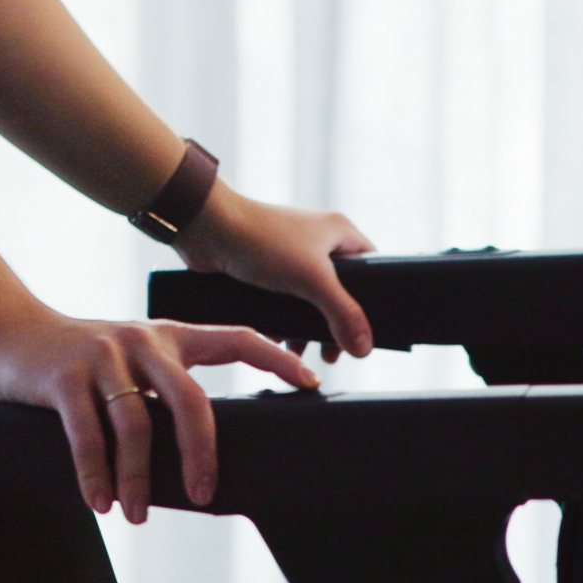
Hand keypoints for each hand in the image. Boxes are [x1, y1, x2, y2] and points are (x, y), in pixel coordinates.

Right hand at [0, 310, 319, 521]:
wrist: (10, 331)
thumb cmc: (78, 359)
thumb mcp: (128, 360)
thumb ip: (160, 390)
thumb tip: (196, 455)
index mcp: (169, 337)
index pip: (235, 337)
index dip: (275, 357)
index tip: (309, 383)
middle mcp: (143, 341)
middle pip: (189, 399)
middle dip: (201, 453)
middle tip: (204, 494)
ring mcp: (103, 356)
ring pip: (136, 424)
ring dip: (136, 478)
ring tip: (135, 513)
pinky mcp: (65, 376)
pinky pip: (87, 432)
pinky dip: (94, 473)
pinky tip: (99, 500)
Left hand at [174, 188, 378, 359]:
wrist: (206, 229)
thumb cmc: (262, 240)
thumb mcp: (312, 280)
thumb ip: (343, 314)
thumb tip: (365, 348)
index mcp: (339, 231)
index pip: (373, 266)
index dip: (375, 298)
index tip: (371, 331)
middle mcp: (318, 240)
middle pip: (341, 290)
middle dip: (336, 323)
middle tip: (334, 353)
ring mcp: (291, 253)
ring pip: (310, 298)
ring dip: (307, 327)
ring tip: (302, 353)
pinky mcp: (266, 268)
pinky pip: (285, 300)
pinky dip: (284, 320)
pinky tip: (277, 342)